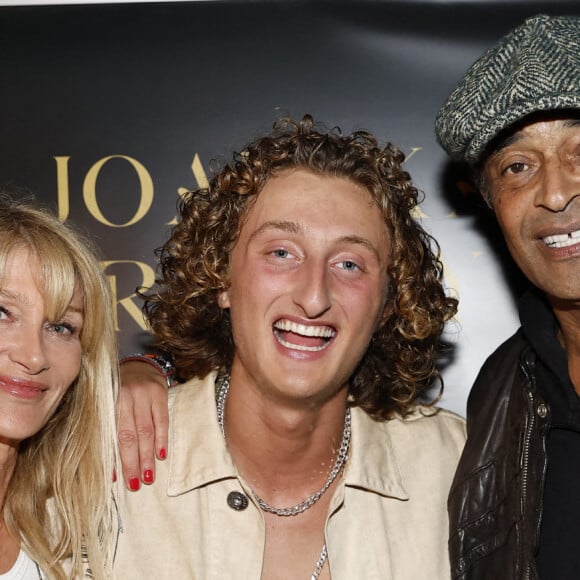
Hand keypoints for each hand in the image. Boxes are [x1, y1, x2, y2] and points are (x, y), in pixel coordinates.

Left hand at [116, 361, 168, 490]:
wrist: (139, 364)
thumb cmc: (118, 390)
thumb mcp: (107, 402)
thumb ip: (107, 426)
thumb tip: (105, 462)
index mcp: (107, 401)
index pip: (111, 434)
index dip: (114, 458)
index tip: (116, 480)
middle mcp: (125, 396)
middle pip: (129, 435)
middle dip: (133, 462)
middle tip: (135, 484)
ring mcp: (144, 394)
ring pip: (146, 430)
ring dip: (148, 456)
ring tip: (149, 476)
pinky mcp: (160, 393)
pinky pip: (162, 420)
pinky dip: (162, 439)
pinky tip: (161, 455)